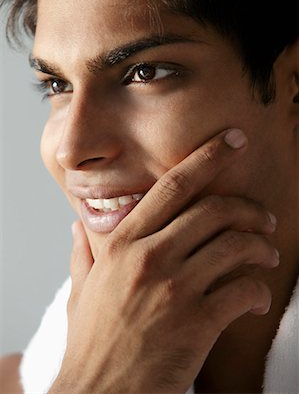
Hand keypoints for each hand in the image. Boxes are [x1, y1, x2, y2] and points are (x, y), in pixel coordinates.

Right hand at [50, 129, 278, 393]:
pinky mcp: (196, 323)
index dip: (207, 158)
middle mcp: (150, 257)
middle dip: (248, 208)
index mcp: (123, 243)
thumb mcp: (81, 290)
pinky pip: (243, 291)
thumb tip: (78, 225)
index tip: (232, 141)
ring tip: (268, 254)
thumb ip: (82, 252)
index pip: (173, 186)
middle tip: (264, 217)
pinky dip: (258, 289)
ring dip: (261, 247)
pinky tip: (255, 296)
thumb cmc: (93, 341)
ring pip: (235, 245)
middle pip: (213, 210)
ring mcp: (174, 289)